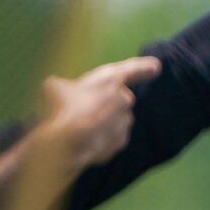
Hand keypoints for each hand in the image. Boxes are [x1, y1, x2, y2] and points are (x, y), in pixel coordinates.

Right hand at [36, 56, 160, 169]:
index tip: (156, 67)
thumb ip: (63, 86)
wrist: (68, 142)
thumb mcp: (54, 87)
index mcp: (111, 79)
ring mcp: (124, 123)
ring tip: (78, 127)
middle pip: (116, 99)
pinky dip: (100, 138)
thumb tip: (57, 89)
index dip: (143, 67)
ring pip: (113, 119)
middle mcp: (124, 99)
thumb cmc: (61, 107)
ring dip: (100, 122)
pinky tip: (83, 140)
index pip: (133, 69)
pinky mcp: (121, 143)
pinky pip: (110, 137)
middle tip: (80, 110)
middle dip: (102, 104)